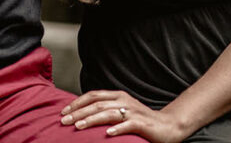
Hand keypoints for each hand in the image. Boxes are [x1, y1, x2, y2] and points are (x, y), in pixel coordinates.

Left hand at [61, 90, 185, 140]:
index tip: (64, 111)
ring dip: (92, 120)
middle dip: (79, 112)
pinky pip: (128, 125)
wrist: (167, 126)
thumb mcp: (121, 111)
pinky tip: (107, 134)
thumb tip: (83, 113)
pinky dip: (117, 129)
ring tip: (78, 126)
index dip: (77, 102)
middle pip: (97, 104)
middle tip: (64, 120)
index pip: (93, 95)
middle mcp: (124, 100)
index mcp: (117, 95)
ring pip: (108, 113)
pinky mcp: (142, 123)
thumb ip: (106, 109)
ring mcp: (133, 111)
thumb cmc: (140, 120)